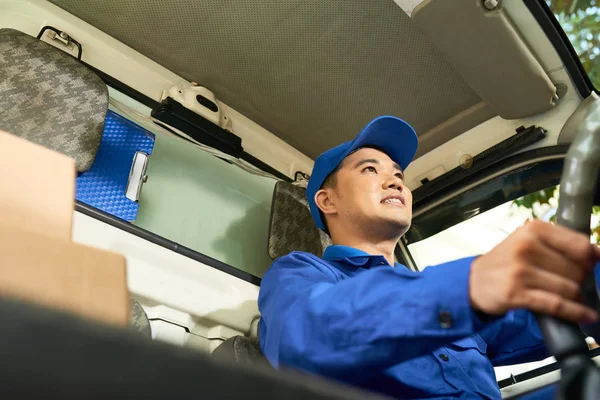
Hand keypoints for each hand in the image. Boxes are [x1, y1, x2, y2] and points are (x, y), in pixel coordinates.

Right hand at [469, 220, 599, 323]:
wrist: (474, 281)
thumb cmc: (507, 261)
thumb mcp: (529, 242)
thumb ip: (561, 244)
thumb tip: (598, 254)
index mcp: (533, 230)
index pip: (580, 245)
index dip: (591, 258)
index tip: (592, 265)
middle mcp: (526, 247)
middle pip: (577, 269)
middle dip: (581, 280)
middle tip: (573, 283)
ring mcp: (520, 271)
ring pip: (570, 288)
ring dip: (577, 297)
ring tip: (573, 298)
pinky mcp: (516, 293)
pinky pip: (557, 305)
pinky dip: (576, 312)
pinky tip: (587, 315)